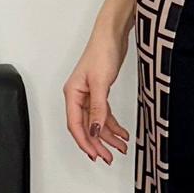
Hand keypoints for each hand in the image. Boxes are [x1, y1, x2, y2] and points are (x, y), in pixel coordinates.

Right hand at [63, 22, 130, 164]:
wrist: (112, 35)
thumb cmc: (102, 52)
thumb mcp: (101, 83)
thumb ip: (98, 108)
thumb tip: (94, 129)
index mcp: (72, 95)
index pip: (76, 125)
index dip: (85, 142)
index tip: (96, 155)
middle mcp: (78, 97)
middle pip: (86, 127)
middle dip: (98, 143)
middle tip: (109, 157)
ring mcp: (89, 95)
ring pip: (96, 122)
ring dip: (108, 136)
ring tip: (121, 148)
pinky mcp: (100, 92)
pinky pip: (104, 114)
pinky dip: (113, 124)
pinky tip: (122, 133)